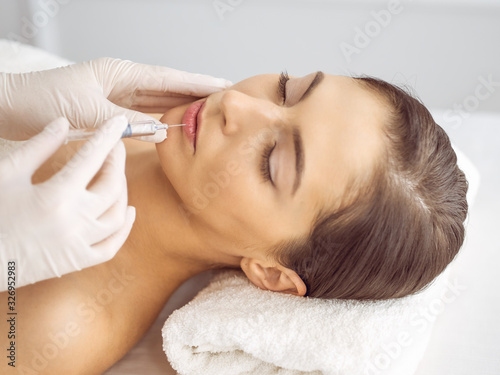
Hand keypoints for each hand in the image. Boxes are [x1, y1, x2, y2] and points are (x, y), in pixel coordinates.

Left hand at [0, 57, 231, 141]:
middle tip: (228, 94)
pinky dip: (164, 115)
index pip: (168, 78)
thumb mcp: (85, 112)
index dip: (198, 82)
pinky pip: (146, 111)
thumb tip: (159, 129)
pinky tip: (177, 119)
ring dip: (185, 101)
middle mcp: (122, 81)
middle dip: (199, 89)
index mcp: (119, 73)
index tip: (225, 84)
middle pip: (170, 85)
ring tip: (212, 105)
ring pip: (160, 98)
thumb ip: (123, 121)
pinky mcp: (110, 109)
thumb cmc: (41, 103)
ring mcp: (117, 94)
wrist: (12, 108)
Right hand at [0, 116, 134, 289]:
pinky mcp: (76, 262)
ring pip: (117, 215)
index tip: (119, 124)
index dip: (107, 137)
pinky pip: (111, 246)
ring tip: (116, 174)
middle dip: (117, 162)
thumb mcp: (7, 173)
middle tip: (115, 147)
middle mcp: (74, 221)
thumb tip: (63, 123)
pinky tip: (127, 212)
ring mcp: (78, 245)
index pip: (92, 158)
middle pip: (111, 186)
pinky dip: (124, 229)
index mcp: (56, 196)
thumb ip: (39, 147)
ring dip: (122, 192)